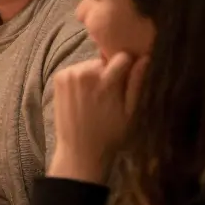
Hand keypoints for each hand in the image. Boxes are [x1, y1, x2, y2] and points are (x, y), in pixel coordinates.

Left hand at [48, 52, 148, 183]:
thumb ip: (136, 83)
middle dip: (109, 73)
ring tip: (94, 98)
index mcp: (105, 82)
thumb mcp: (130, 111)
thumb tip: (145, 58)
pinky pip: (77, 70)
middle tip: (109, 95)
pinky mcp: (58, 77)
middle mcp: (85, 73)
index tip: (125, 81)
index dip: (128, 67)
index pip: (123, 56)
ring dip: (94, 75)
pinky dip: (81, 78)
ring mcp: (69, 74)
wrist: (79, 148)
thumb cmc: (110, 132)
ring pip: (90, 64)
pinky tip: (82, 97)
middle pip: (105, 60)